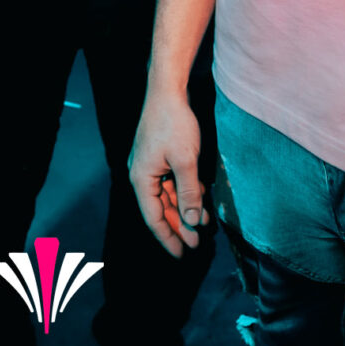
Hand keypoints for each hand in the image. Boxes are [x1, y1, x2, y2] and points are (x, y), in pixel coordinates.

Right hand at [128, 87, 207, 258]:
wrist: (167, 91)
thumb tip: (193, 221)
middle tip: (196, 244)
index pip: (153, 217)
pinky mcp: (159, 157)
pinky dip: (184, 193)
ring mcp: (150, 166)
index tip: (181, 255)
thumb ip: (189, 193)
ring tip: (202, 223)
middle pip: (160, 209)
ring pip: (167, 196)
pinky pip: (171, 182)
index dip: (168, 237)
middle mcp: (142, 175)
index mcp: (141, 179)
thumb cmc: (174, 123)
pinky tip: (199, 200)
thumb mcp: (186, 161)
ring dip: (184, 210)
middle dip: (178, 226)